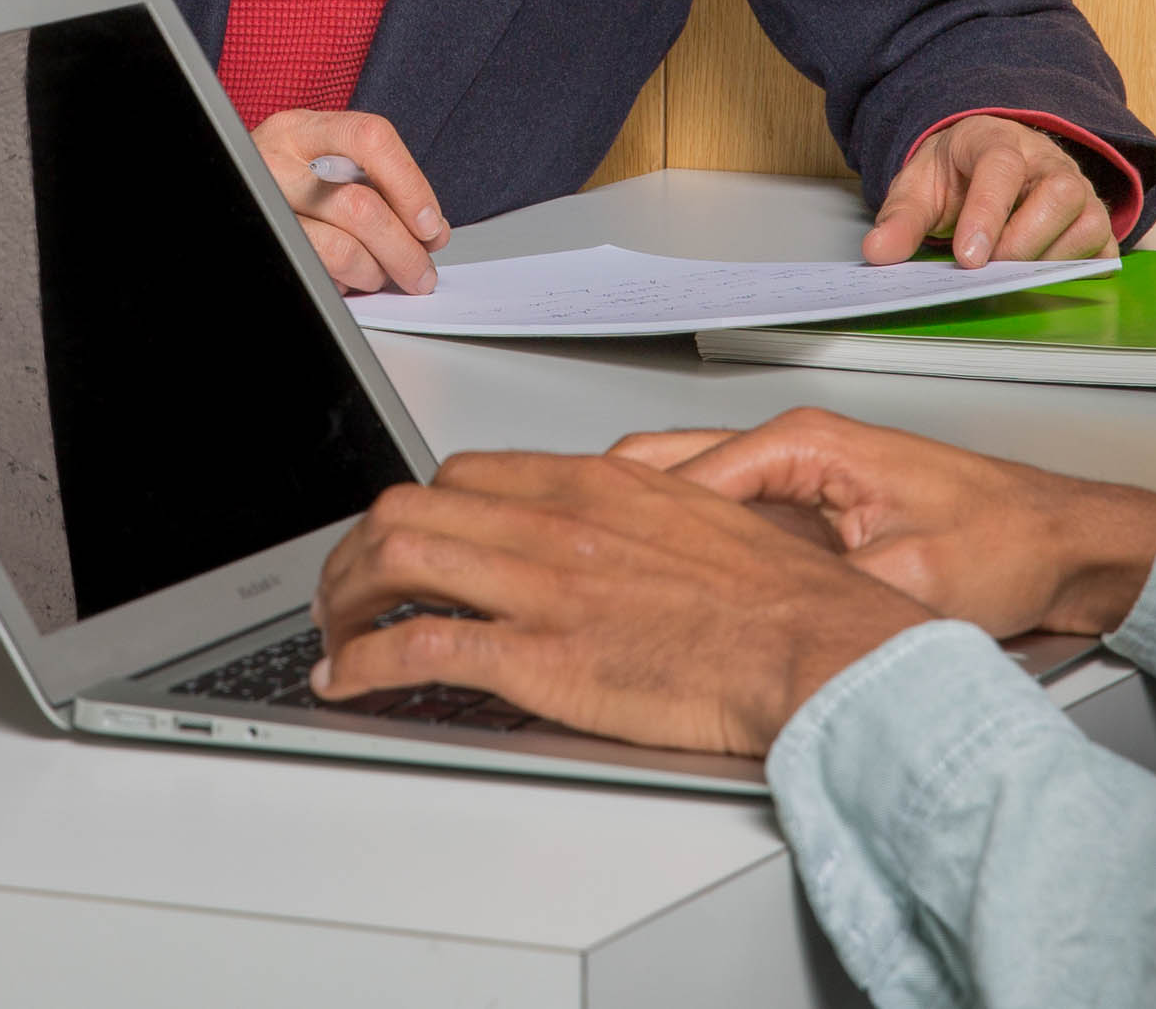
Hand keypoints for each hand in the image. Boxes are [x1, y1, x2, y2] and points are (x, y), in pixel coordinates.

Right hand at [256, 108, 449, 295]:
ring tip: (383, 275)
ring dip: (376, 272)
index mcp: (301, 129)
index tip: (429, 223)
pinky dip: (345, 283)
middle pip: (360, 205)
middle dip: (404, 249)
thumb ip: (378, 183)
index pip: (370, 138)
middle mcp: (276, 160)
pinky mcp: (269, 242)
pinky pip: (318, 272)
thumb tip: (431, 231)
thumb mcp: (322, 160)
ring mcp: (266, 204)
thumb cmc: (288, 181)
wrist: (228, 184)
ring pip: (341, 248)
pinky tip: (348, 278)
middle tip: (421, 271)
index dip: (410, 185)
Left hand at [308, 452, 922, 756]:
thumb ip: (643, 519)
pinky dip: (363, 662)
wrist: (821, 651)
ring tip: (334, 634)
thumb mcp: (707, 525)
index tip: (406, 544)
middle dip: (360, 551)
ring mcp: (543, 587)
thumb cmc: (786, 606)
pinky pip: (416, 645)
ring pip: (395, 558)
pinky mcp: (540, 658)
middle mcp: (557, 521)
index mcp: (598, 485)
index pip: (468, 474)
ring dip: (344, 598)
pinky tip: (349, 681)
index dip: (420, 511)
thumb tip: (613, 531)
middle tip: (348, 592)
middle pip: (412, 507)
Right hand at [609, 410, 1155, 639]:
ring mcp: (797, 476)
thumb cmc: (1007, 542)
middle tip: (573, 556)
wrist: (1063, 543)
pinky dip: (687, 543)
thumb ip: (831, 593)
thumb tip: (760, 623)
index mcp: (809, 443)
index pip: (692, 476)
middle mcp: (794, 447)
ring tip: (604, 575)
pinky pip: (723, 517)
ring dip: (651, 528)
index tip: (597, 557)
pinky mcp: (807, 510)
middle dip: (620, 511)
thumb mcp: (916, 578)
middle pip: (671, 467)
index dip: (640, 525)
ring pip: (690, 491)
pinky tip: (664, 585)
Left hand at [866, 112, 1115, 267]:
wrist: (981, 161)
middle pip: (1059, 192)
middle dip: (1023, 241)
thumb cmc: (954, 174)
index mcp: (996, 140)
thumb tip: (878, 252)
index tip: (968, 259)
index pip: (1001, 167)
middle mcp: (1046, 160)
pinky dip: (1080, 268)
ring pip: (1087, 220)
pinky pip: (1103, 245)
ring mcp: (1076, 188)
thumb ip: (900, 219)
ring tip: (1010, 273)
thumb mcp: (918, 187)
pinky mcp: (1092, 219)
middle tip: (988, 269)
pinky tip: (1044, 276)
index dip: (987, 213)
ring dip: (1049, 258)